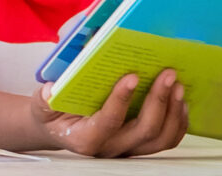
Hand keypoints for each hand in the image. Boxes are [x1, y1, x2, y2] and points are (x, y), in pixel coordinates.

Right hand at [31, 69, 187, 156]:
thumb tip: (51, 90)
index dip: (121, 100)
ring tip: (177, 85)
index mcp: (86, 138)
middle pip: (143, 130)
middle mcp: (111, 148)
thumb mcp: (42, 105)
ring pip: (159, 139)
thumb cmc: (54, 113)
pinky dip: (177, 122)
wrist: (59, 127)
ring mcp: (128, 148)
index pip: (108, 122)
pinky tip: (180, 101)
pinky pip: (165, 140)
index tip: (132, 76)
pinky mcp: (139, 144)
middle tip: (167, 73)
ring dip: (172, 111)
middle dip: (158, 100)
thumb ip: (45, 99)